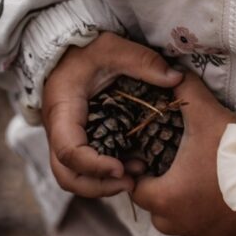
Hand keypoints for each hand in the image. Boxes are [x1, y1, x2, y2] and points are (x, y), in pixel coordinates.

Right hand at [42, 32, 183, 197]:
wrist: (67, 51)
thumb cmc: (87, 49)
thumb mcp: (114, 48)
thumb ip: (144, 62)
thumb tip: (176, 78)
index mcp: (62, 111)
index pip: (69, 151)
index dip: (94, 166)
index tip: (121, 168)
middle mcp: (60, 132)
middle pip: (67, 175)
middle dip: (98, 187)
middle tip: (131, 182)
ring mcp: (69, 141)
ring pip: (76, 178)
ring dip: (104, 185)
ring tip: (137, 177)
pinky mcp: (81, 144)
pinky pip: (88, 170)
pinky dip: (108, 176)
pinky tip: (135, 167)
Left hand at [131, 71, 235, 235]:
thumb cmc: (234, 153)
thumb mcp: (206, 115)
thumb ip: (184, 91)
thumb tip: (171, 71)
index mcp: (163, 197)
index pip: (135, 187)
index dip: (141, 170)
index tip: (152, 155)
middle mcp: (174, 223)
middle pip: (155, 206)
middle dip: (161, 187)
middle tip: (176, 165)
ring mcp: (198, 234)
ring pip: (177, 220)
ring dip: (182, 203)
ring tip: (197, 181)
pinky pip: (200, 231)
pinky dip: (203, 217)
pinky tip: (215, 200)